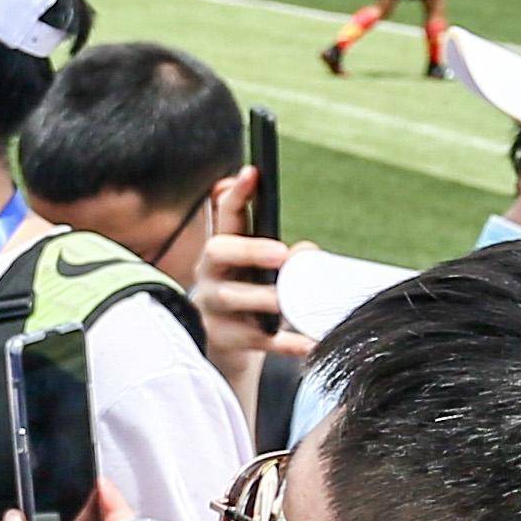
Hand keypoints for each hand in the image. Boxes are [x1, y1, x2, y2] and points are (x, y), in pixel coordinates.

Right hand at [193, 178, 308, 368]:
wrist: (228, 347)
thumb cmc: (250, 297)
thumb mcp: (263, 272)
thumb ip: (288, 257)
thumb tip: (306, 252)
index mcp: (224, 250)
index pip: (225, 215)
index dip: (235, 194)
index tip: (250, 173)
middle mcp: (211, 274)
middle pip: (217, 251)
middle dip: (248, 249)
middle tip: (281, 254)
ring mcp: (214, 307)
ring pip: (233, 297)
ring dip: (266, 298)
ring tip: (291, 302)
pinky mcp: (226, 339)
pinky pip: (257, 340)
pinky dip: (286, 342)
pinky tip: (309, 343)